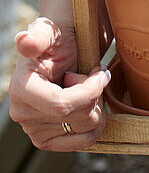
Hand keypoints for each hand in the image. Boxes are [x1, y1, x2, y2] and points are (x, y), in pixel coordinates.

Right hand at [8, 16, 109, 150]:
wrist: (60, 48)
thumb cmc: (57, 37)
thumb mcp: (49, 30)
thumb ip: (38, 37)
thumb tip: (24, 40)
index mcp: (22, 89)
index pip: (61, 105)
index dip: (89, 91)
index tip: (102, 71)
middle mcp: (23, 114)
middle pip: (78, 118)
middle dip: (94, 94)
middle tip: (90, 74)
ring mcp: (34, 131)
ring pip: (86, 130)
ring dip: (95, 106)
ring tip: (86, 87)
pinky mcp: (48, 140)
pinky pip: (83, 141)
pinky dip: (95, 121)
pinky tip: (89, 102)